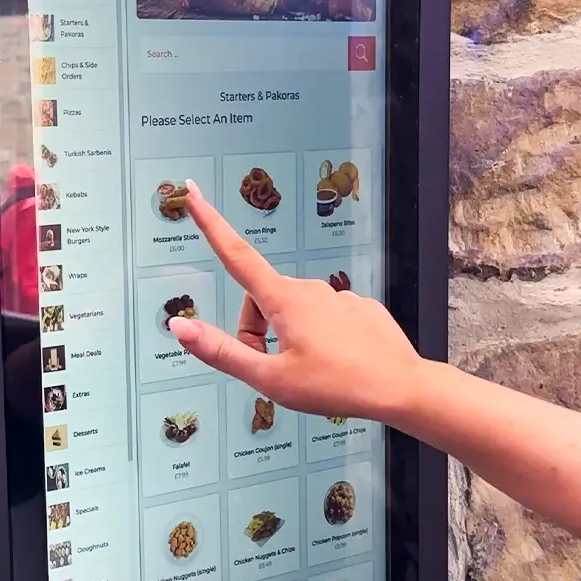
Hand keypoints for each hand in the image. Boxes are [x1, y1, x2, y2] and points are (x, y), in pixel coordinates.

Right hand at [168, 181, 423, 421]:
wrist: (400, 388)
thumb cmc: (337, 386)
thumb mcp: (270, 378)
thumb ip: (221, 351)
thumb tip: (179, 325)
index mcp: (284, 300)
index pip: (235, 254)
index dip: (209, 222)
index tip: (192, 192)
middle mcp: (311, 288)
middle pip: (262, 301)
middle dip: (256, 331)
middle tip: (273, 369)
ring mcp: (338, 296)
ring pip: (294, 312)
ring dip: (287, 337)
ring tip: (310, 371)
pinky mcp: (359, 308)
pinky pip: (325, 319)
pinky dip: (320, 339)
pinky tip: (337, 363)